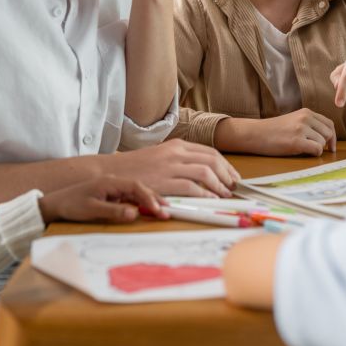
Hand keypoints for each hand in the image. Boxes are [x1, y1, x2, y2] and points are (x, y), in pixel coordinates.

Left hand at [38, 175, 168, 223]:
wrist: (55, 203)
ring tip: (164, 211)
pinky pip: (131, 198)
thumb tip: (134, 214)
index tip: (158, 209)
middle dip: (154, 199)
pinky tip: (149, 210)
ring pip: (137, 193)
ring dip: (150, 201)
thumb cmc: (71, 205)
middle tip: (168, 211)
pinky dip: (141, 204)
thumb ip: (113, 211)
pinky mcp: (111, 195)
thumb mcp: (91, 210)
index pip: (135, 186)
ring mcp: (113, 188)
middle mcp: (114, 182)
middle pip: (139, 188)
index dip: (149, 198)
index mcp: (110, 181)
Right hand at [105, 139, 240, 197]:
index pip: (210, 152)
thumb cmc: (135, 167)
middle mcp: (176, 152)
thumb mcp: (160, 156)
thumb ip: (180, 160)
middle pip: (212, 160)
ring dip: (219, 185)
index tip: (232, 176)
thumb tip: (203, 171)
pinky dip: (205, 194)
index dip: (225, 165)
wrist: (111, 172)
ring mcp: (170, 166)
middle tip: (233, 187)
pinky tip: (210, 200)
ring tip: (225, 194)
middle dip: (227, 175)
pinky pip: (192, 187)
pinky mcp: (163, 181)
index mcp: (176, 145)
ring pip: (205, 172)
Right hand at [228, 110, 336, 155]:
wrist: (255, 133)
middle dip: (325, 143)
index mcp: (306, 112)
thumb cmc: (273, 130)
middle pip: (328, 133)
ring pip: (322, 143)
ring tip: (301, 148)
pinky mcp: (297, 141)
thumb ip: (309, 124)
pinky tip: (302, 152)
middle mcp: (305, 118)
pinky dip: (313, 154)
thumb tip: (327, 138)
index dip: (331, 136)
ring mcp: (301, 129)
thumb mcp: (293, 120)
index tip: (330, 146)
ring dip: (315, 148)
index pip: (329, 124)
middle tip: (318, 150)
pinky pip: (317, 150)